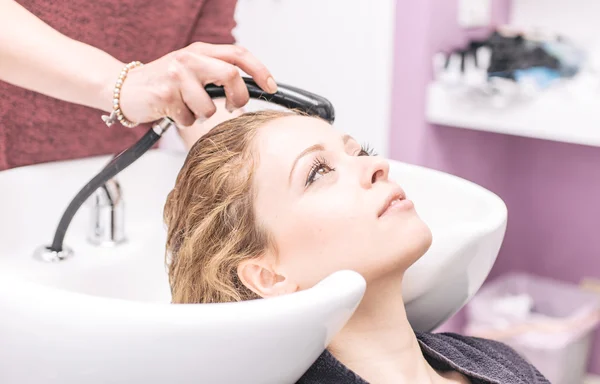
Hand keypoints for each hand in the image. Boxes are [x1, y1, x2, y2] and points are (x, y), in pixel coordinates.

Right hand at [112, 42, 276, 126]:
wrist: (123, 88)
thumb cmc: (163, 83)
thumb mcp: (191, 70)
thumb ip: (216, 72)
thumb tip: (249, 89)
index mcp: (200, 50)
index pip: (238, 54)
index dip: (260, 70)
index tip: (271, 87)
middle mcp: (189, 58)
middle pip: (231, 75)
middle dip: (239, 98)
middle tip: (234, 108)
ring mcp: (176, 75)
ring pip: (210, 106)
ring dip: (202, 115)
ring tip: (187, 108)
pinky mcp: (165, 94)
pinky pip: (189, 118)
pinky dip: (184, 121)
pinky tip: (172, 111)